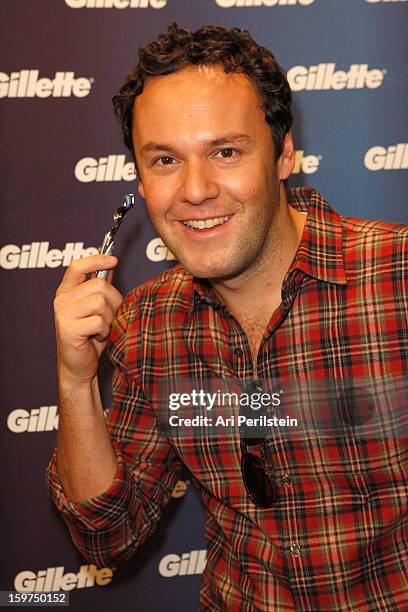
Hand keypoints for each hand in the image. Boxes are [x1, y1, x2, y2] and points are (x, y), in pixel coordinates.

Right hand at [54, 254, 122, 386]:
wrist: (79, 365)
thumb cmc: (90, 336)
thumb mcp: (97, 309)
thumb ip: (100, 288)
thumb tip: (109, 265)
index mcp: (66, 291)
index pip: (77, 266)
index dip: (96, 259)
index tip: (113, 260)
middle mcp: (61, 300)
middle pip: (99, 285)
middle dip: (113, 301)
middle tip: (109, 316)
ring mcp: (62, 314)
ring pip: (100, 302)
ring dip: (109, 318)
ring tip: (101, 328)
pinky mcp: (68, 329)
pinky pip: (99, 321)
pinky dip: (104, 331)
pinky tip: (97, 337)